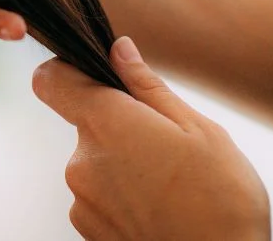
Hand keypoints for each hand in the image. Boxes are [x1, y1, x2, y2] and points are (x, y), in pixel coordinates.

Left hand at [33, 37, 269, 240]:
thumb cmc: (222, 200)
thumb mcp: (199, 130)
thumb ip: (148, 87)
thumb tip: (118, 49)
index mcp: (106, 123)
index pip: (51, 80)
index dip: (66, 71)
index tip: (95, 76)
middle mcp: (81, 159)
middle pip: (84, 123)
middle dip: (118, 126)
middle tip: (167, 146)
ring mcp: (80, 198)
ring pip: (95, 162)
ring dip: (123, 165)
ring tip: (170, 185)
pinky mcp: (86, 228)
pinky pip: (98, 196)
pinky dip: (121, 196)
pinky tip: (159, 209)